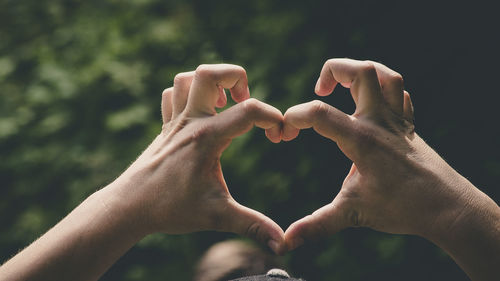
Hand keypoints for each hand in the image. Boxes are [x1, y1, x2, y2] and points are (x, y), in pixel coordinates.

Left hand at [109, 64, 284, 252]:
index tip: (279, 136)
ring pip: (186, 79)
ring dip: (210, 83)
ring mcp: (174, 122)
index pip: (248, 111)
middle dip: (235, 76)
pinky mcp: (165, 127)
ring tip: (225, 103)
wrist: (129, 208)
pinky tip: (201, 113)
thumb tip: (282, 244)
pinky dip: (188, 93)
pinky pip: (172, 95)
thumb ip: (252, 225)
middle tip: (244, 100)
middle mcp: (189, 122)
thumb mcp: (217, 216)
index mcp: (206, 138)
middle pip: (208, 73)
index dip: (273, 117)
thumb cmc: (170, 209)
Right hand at [282, 59, 499, 260]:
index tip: (283, 133)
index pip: (320, 114)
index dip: (294, 117)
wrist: (447, 208)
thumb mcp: (352, 214)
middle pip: (361, 72)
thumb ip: (316, 225)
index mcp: (361, 140)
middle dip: (333, 70)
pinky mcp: (408, 125)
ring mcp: (397, 121)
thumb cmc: (401, 208)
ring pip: (384, 75)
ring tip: (342, 86)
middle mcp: (380, 122)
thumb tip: (286, 244)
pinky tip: (370, 104)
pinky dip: (383, 89)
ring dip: (361, 72)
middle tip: (319, 90)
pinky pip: (399, 94)